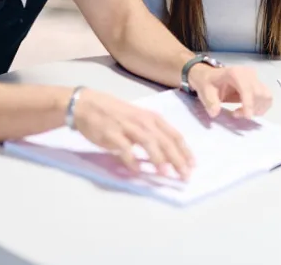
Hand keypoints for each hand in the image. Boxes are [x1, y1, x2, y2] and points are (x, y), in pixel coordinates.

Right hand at [72, 88, 193, 179]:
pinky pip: (124, 148)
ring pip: (148, 142)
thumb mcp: (139, 119)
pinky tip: (137, 171)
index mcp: (153, 118)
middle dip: (177, 159)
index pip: (174, 135)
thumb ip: (153, 134)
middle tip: (184, 175)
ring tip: (166, 173)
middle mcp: (143, 121)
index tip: (192, 165)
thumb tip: (168, 155)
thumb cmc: (116, 114)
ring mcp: (128, 127)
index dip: (185, 151)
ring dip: (158, 158)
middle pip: (165, 141)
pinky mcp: (112, 134)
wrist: (88, 105)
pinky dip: (132, 160)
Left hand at [188, 64, 272, 119]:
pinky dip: (261, 107)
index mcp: (235, 73)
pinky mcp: (258, 85)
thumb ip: (210, 102)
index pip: (247, 88)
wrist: (210, 76)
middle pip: (260, 93)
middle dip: (251, 108)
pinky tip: (248, 110)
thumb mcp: (204, 91)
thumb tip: (215, 112)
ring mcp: (255, 78)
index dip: (249, 103)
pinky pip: (266, 98)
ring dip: (258, 108)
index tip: (247, 116)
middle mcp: (248, 74)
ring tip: (242, 112)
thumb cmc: (208, 83)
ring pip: (266, 96)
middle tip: (236, 114)